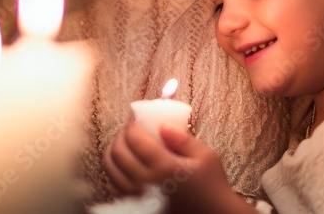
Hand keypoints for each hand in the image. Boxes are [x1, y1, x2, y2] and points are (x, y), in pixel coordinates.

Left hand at [103, 122, 232, 203]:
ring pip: (111, 170)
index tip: (136, 118)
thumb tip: (163, 125)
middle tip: (130, 130)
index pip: (135, 139)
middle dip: (120, 136)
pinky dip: (115, 173)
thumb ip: (183, 139)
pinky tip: (126, 166)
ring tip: (125, 145)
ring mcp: (140, 196)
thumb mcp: (205, 156)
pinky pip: (114, 187)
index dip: (132, 124)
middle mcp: (148, 183)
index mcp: (165, 167)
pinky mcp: (138, 206)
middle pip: (118, 153)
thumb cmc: (211, 185)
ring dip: (113, 153)